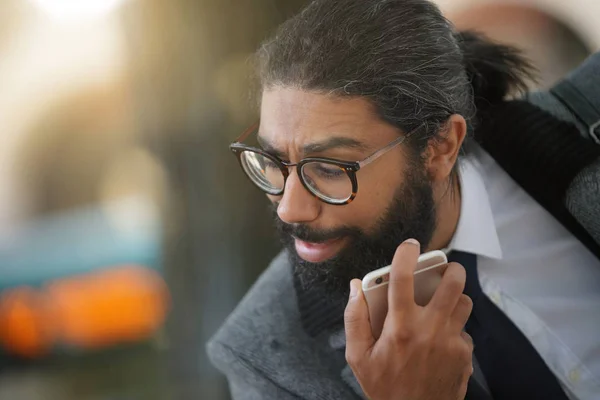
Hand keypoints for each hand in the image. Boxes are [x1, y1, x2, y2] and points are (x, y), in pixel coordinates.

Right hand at [344, 239, 473, 399]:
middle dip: (451, 269)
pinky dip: (455, 329)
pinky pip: (465, 331)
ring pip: (465, 303)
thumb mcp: (358, 357)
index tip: (410, 245)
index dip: (406, 254)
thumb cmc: (384, 388)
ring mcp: (452, 342)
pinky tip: (442, 339)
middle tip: (444, 269)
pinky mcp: (465, 356)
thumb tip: (355, 288)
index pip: (403, 278)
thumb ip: (354, 319)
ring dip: (456, 298)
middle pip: (452, 284)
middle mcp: (430, 329)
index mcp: (400, 327)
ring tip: (444, 302)